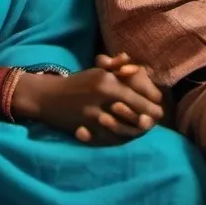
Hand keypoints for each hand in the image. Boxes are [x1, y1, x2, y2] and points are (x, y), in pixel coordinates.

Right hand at [11, 66, 163, 145]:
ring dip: (134, 131)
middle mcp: (101, 98)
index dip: (151, 106)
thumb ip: (118, 68)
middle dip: (146, 120)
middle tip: (153, 123)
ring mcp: (92, 116)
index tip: (158, 110)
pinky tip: (125, 138)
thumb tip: (136, 65)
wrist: (47, 97)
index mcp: (107, 82)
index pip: (138, 97)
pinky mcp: (86, 129)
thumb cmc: (78, 83)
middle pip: (134, 114)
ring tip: (142, 131)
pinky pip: (108, 138)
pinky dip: (118, 139)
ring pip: (123, 129)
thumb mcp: (98, 71)